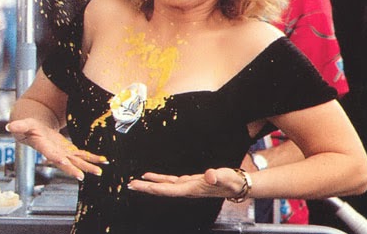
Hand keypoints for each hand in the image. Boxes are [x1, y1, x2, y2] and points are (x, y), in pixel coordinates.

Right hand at [6, 118, 106, 180]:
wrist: (34, 132)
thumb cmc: (28, 127)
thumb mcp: (23, 124)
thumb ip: (19, 125)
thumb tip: (9, 127)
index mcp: (44, 147)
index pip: (50, 154)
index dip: (56, 158)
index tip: (64, 162)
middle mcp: (54, 153)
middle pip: (65, 162)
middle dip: (74, 169)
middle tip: (83, 176)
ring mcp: (62, 153)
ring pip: (77, 162)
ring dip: (88, 166)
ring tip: (99, 171)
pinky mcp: (69, 150)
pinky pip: (82, 156)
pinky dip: (92, 158)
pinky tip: (102, 161)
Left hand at [127, 168, 246, 198]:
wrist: (237, 185)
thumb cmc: (231, 181)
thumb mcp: (225, 176)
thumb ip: (216, 176)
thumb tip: (209, 176)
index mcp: (191, 189)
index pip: (167, 190)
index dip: (152, 187)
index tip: (139, 185)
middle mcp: (186, 190)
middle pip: (161, 190)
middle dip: (145, 188)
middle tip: (129, 185)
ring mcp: (186, 187)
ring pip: (163, 186)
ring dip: (148, 184)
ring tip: (135, 182)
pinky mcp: (187, 182)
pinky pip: (169, 182)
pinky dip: (158, 179)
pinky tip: (150, 177)